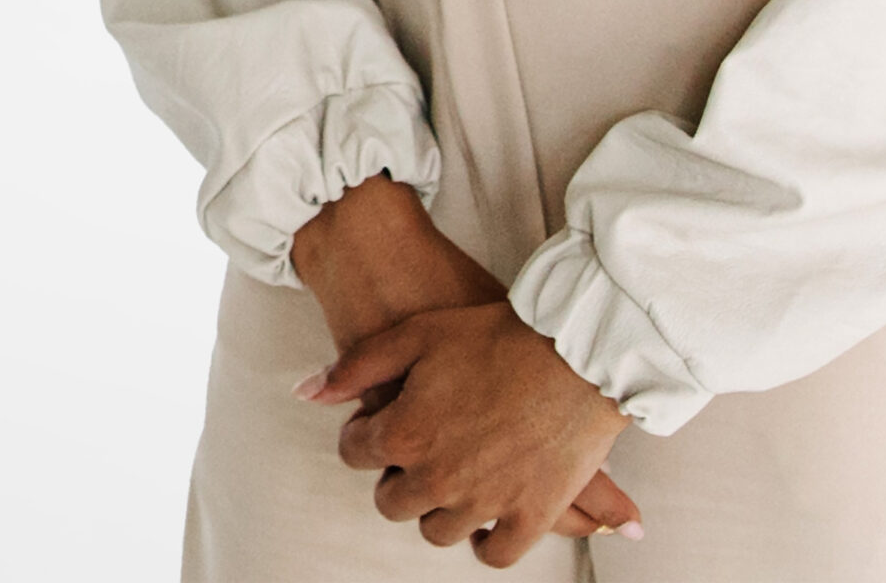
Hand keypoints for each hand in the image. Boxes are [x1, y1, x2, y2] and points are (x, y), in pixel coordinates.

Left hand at [288, 174, 641, 541]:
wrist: (578, 346)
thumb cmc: (499, 332)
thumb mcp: (421, 332)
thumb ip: (359, 364)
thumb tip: (307, 391)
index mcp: (405, 433)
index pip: (356, 454)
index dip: (364, 435)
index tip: (381, 423)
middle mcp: (436, 478)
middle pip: (392, 502)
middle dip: (397, 476)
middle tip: (419, 451)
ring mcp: (482, 503)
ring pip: (437, 530)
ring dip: (438, 506)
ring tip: (454, 475)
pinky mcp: (528, 517)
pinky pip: (494, 553)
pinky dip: (487, 539)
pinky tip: (488, 514)